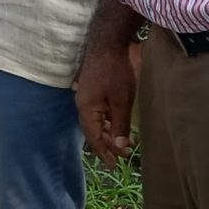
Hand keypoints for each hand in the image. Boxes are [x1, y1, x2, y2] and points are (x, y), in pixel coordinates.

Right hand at [75, 38, 140, 161]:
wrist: (108, 42)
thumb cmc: (115, 71)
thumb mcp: (122, 101)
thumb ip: (120, 124)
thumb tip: (121, 146)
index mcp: (87, 110)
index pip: (93, 137)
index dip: (104, 152)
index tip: (113, 165)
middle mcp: (83, 104)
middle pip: (94, 130)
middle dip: (108, 144)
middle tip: (124, 155)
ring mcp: (87, 96)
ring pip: (97, 120)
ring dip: (110, 132)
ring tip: (125, 142)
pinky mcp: (93, 88)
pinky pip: (99, 111)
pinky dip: (109, 120)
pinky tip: (118, 122)